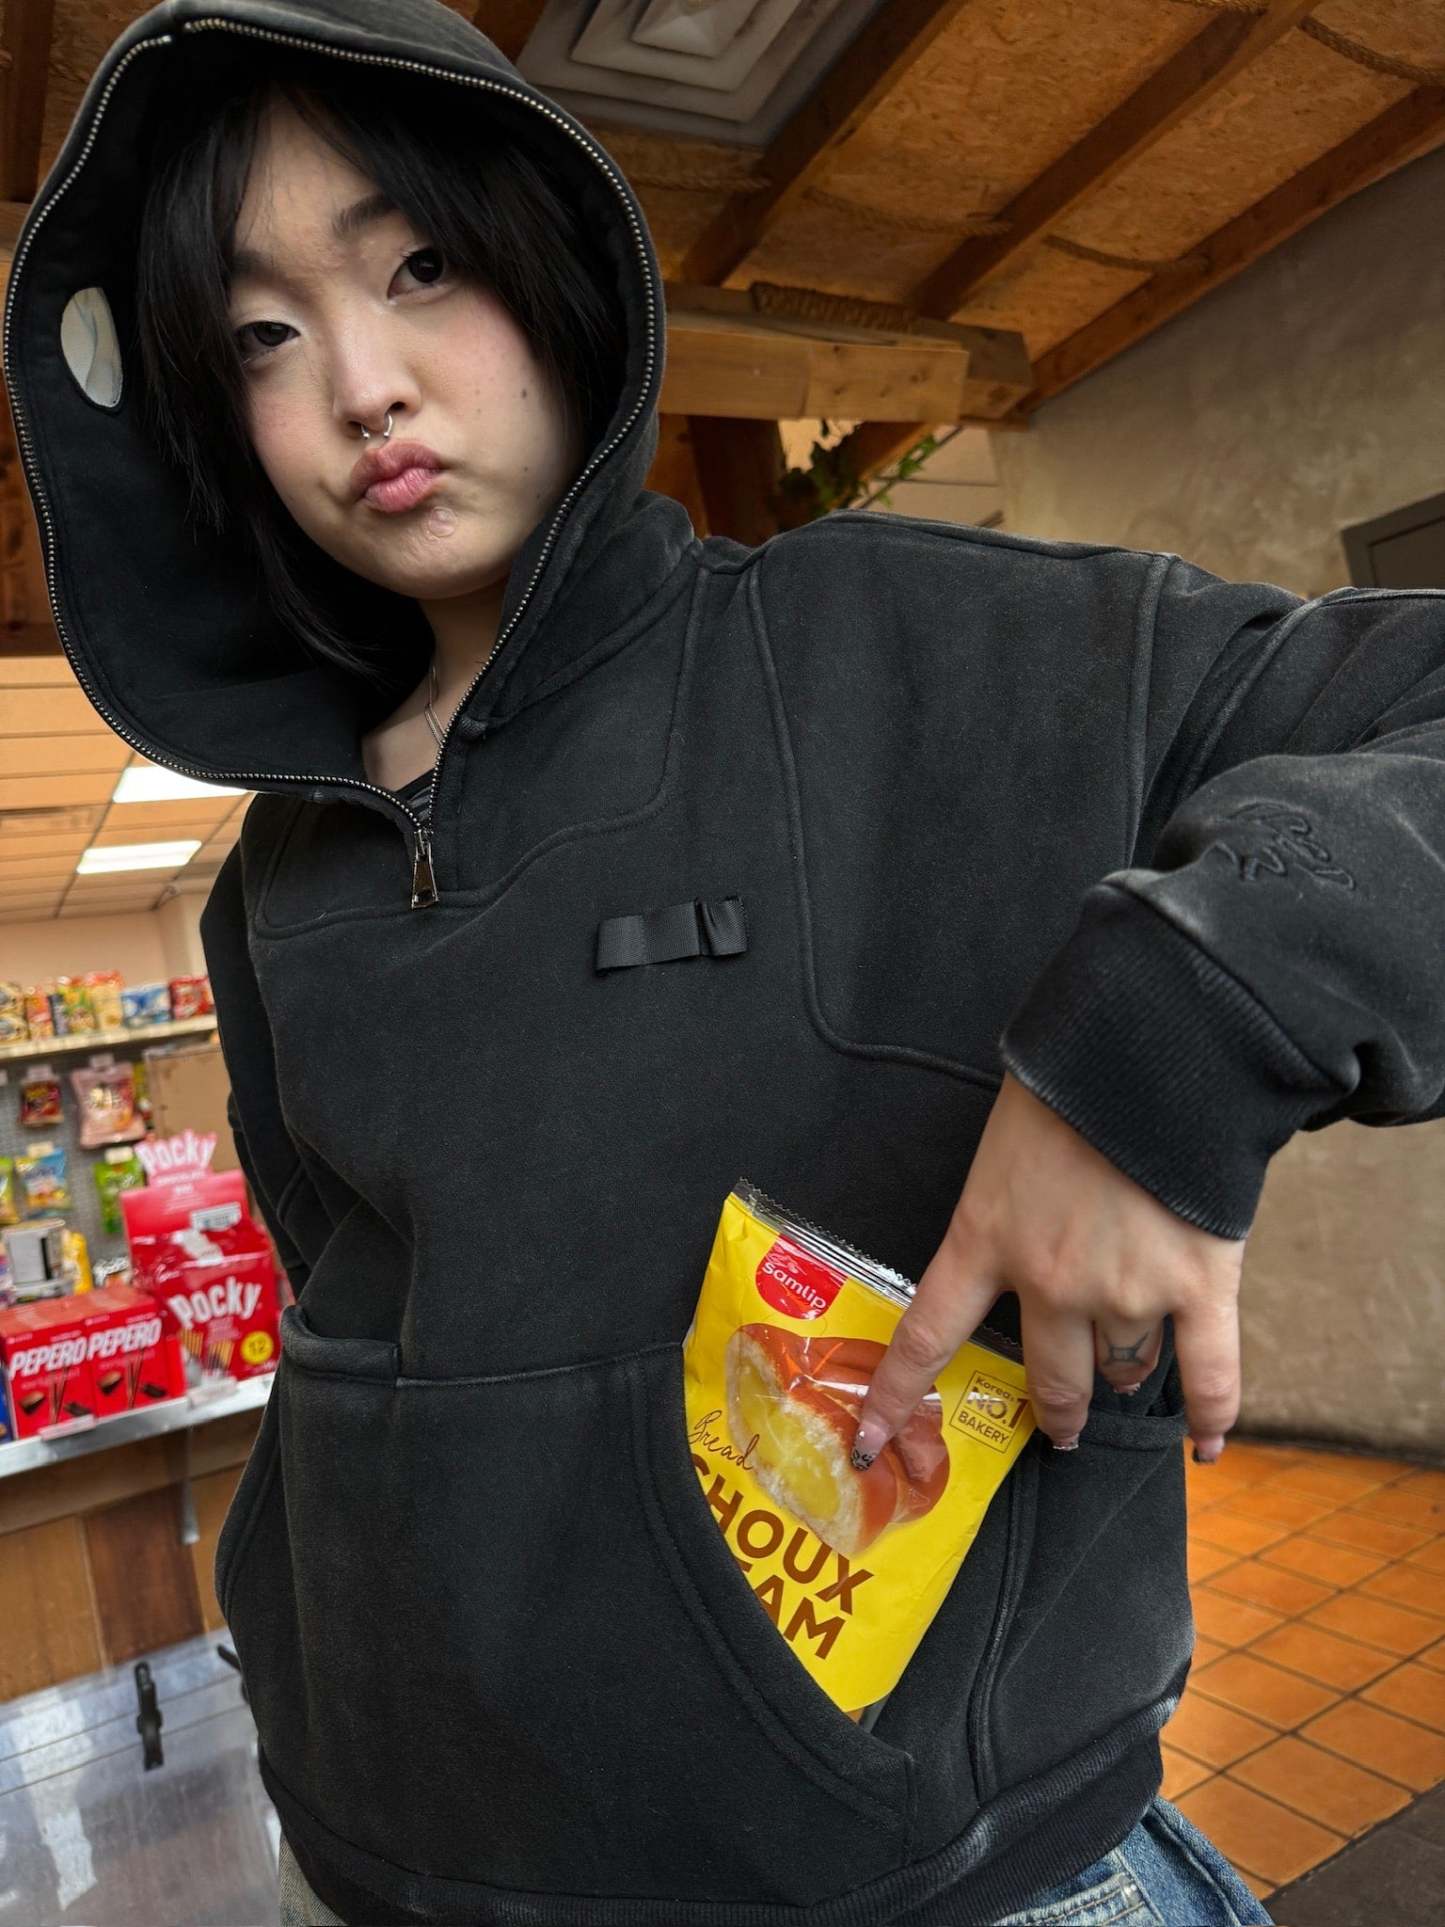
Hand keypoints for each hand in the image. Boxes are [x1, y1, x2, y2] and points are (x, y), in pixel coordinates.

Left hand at [850, 1071, 1247, 1464]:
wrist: (1152, 1050)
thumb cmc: (1071, 1079)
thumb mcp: (1004, 1145)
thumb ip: (1008, 1207)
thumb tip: (1030, 1229)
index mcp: (986, 1239)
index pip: (926, 1337)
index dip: (898, 1397)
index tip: (873, 1443)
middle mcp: (1050, 1282)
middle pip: (1048, 1378)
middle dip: (1055, 1410)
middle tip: (1060, 1423)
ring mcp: (1126, 1291)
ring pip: (1123, 1370)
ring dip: (1124, 1375)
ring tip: (1129, 1374)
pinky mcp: (1198, 1285)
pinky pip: (1210, 1374)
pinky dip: (1212, 1416)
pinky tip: (1208, 1446)